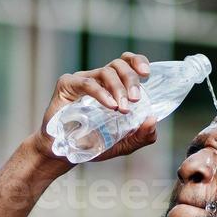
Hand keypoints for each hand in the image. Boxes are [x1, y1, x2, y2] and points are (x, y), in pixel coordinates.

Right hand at [32, 52, 158, 163]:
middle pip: (118, 65)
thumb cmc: (92, 144)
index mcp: (112, 85)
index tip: (147, 74)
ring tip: (123, 108)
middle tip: (136, 99)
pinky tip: (110, 106)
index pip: (127, 62)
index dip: (138, 62)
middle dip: (131, 79)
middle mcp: (98, 78)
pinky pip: (87, 83)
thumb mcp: (122, 144)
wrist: (63, 154)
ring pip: (105, 71)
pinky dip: (101, 93)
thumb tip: (153, 120)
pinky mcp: (67, 85)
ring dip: (118, 88)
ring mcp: (82, 79)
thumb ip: (141, 136)